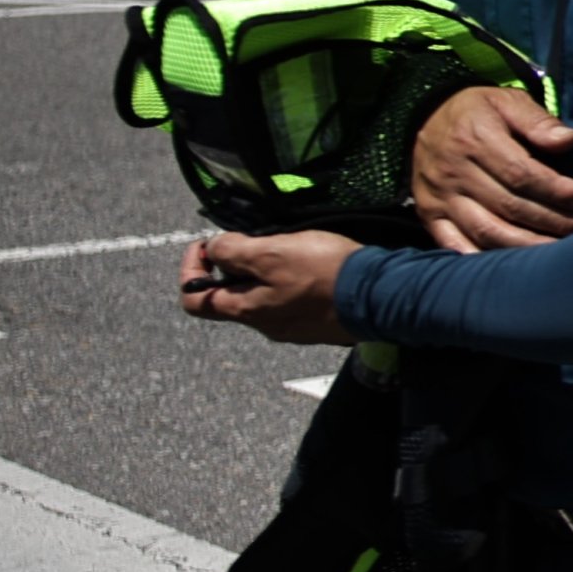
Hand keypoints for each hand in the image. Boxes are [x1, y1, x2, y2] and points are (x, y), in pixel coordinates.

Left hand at [177, 231, 355, 344]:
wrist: (381, 295)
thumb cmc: (324, 272)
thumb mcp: (271, 251)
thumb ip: (233, 250)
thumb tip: (213, 249)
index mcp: (245, 310)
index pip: (193, 301)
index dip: (191, 270)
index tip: (209, 245)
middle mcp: (265, 326)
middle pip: (231, 298)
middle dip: (236, 268)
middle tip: (257, 241)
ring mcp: (293, 329)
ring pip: (264, 300)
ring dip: (267, 275)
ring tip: (290, 250)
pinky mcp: (318, 325)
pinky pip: (293, 304)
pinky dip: (293, 284)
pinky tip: (314, 268)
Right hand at [411, 82, 572, 251]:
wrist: (423, 117)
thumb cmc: (477, 111)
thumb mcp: (506, 101)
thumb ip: (537, 121)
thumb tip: (569, 141)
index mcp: (475, 140)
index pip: (520, 173)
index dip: (555, 191)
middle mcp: (454, 172)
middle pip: (508, 206)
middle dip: (551, 221)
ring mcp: (439, 197)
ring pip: (485, 230)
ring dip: (526, 245)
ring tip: (560, 250)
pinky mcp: (429, 215)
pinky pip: (453, 244)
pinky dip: (482, 258)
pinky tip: (513, 267)